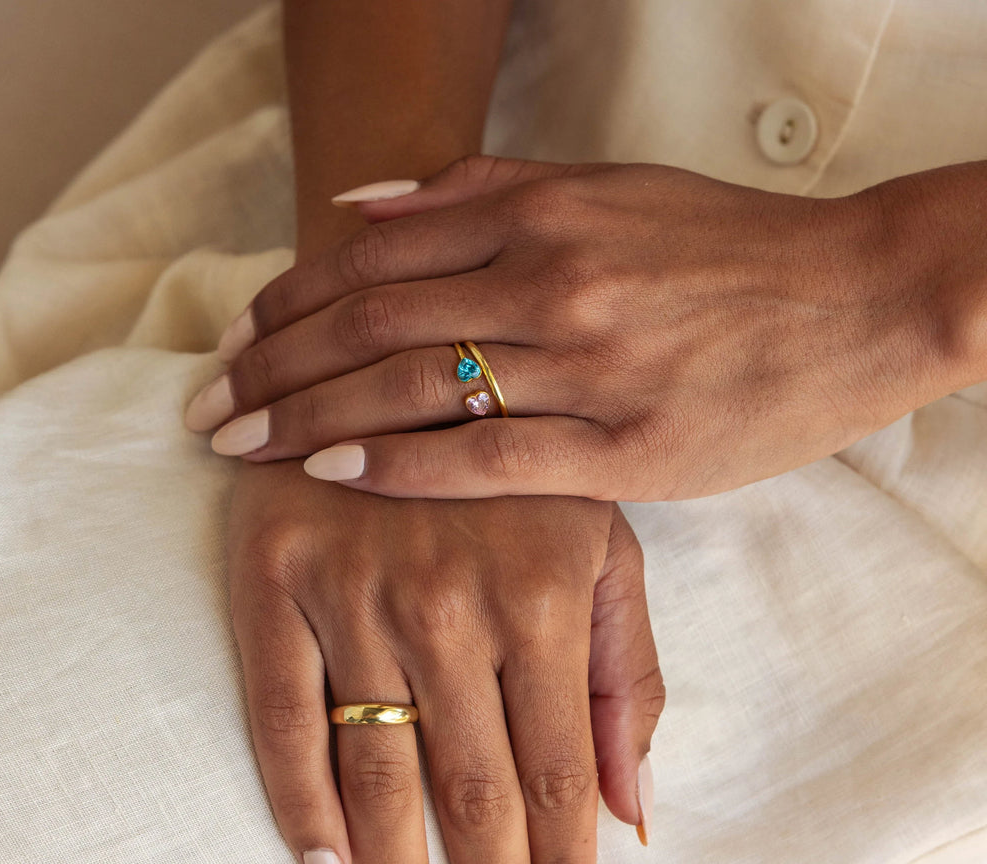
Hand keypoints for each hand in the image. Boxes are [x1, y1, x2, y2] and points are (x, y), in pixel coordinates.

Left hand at [187, 154, 940, 500]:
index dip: (288, 300)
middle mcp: (550, 279)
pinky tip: (334, 472)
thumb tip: (364, 205)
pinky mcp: (626, 448)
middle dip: (273, 365)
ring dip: (310, 414)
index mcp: (541, 215)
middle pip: (370, 322)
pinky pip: (486, 456)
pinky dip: (401, 462)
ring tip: (243, 444)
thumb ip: (484, 194)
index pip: (373, 257)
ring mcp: (586, 365)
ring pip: (412, 386)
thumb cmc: (726, 251)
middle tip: (209, 407)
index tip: (238, 339)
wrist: (855, 301)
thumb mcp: (606, 190)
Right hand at [227, 464, 663, 863]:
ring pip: (376, 772)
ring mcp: (355, 593)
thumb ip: (623, 674)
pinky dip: (297, 806)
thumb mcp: (603, 545)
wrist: (393, 367)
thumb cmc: (514, 466)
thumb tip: (633, 814)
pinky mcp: (275, 580)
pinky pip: (279, 717)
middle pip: (474, 791)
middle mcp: (451, 604)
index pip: (558, 773)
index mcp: (544, 596)